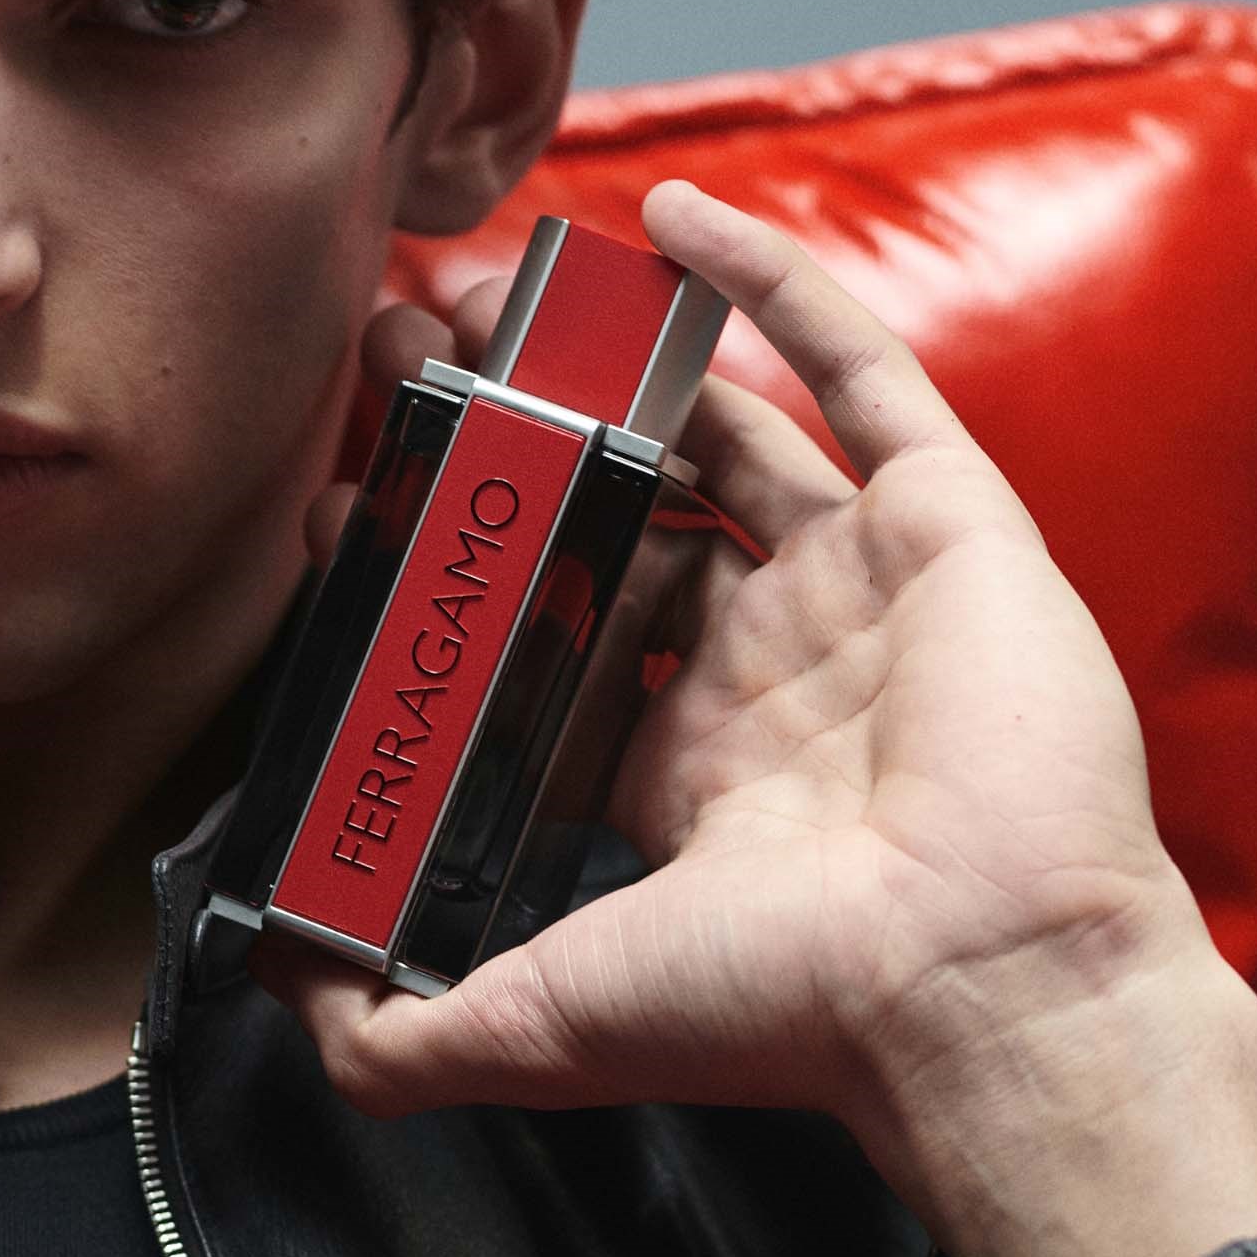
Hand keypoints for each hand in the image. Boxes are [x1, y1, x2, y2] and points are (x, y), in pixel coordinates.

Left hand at [263, 179, 1256, 1256]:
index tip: (354, 488)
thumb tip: (280, 1000)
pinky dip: (775, 284)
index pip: (547, 622)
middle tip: (412, 349)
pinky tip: (674, 220)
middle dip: (517, 424)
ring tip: (501, 284)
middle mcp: (772, 661)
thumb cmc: (782, 1008)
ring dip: (618, 350)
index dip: (456, 554)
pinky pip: (862, 368)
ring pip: (729, 424)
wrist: (976, 990)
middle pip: (625, 502)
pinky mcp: (947, 520)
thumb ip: (398, 1035)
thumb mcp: (542, 1018)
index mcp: (682, 757)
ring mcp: (862, 583)